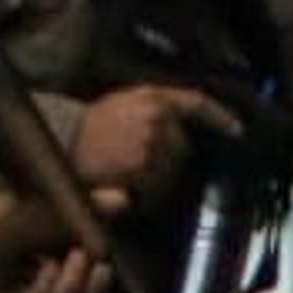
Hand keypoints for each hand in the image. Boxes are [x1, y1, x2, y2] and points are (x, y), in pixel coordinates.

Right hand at [74, 84, 241, 196]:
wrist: (55, 144)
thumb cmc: (88, 131)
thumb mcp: (120, 106)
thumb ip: (154, 110)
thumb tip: (186, 131)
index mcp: (152, 96)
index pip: (196, 103)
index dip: (219, 117)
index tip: (237, 131)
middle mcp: (156, 116)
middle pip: (184, 148)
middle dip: (169, 161)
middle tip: (139, 167)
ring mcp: (150, 141)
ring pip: (172, 171)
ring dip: (157, 181)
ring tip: (127, 178)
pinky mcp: (141, 166)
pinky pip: (156, 188)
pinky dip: (146, 196)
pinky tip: (125, 190)